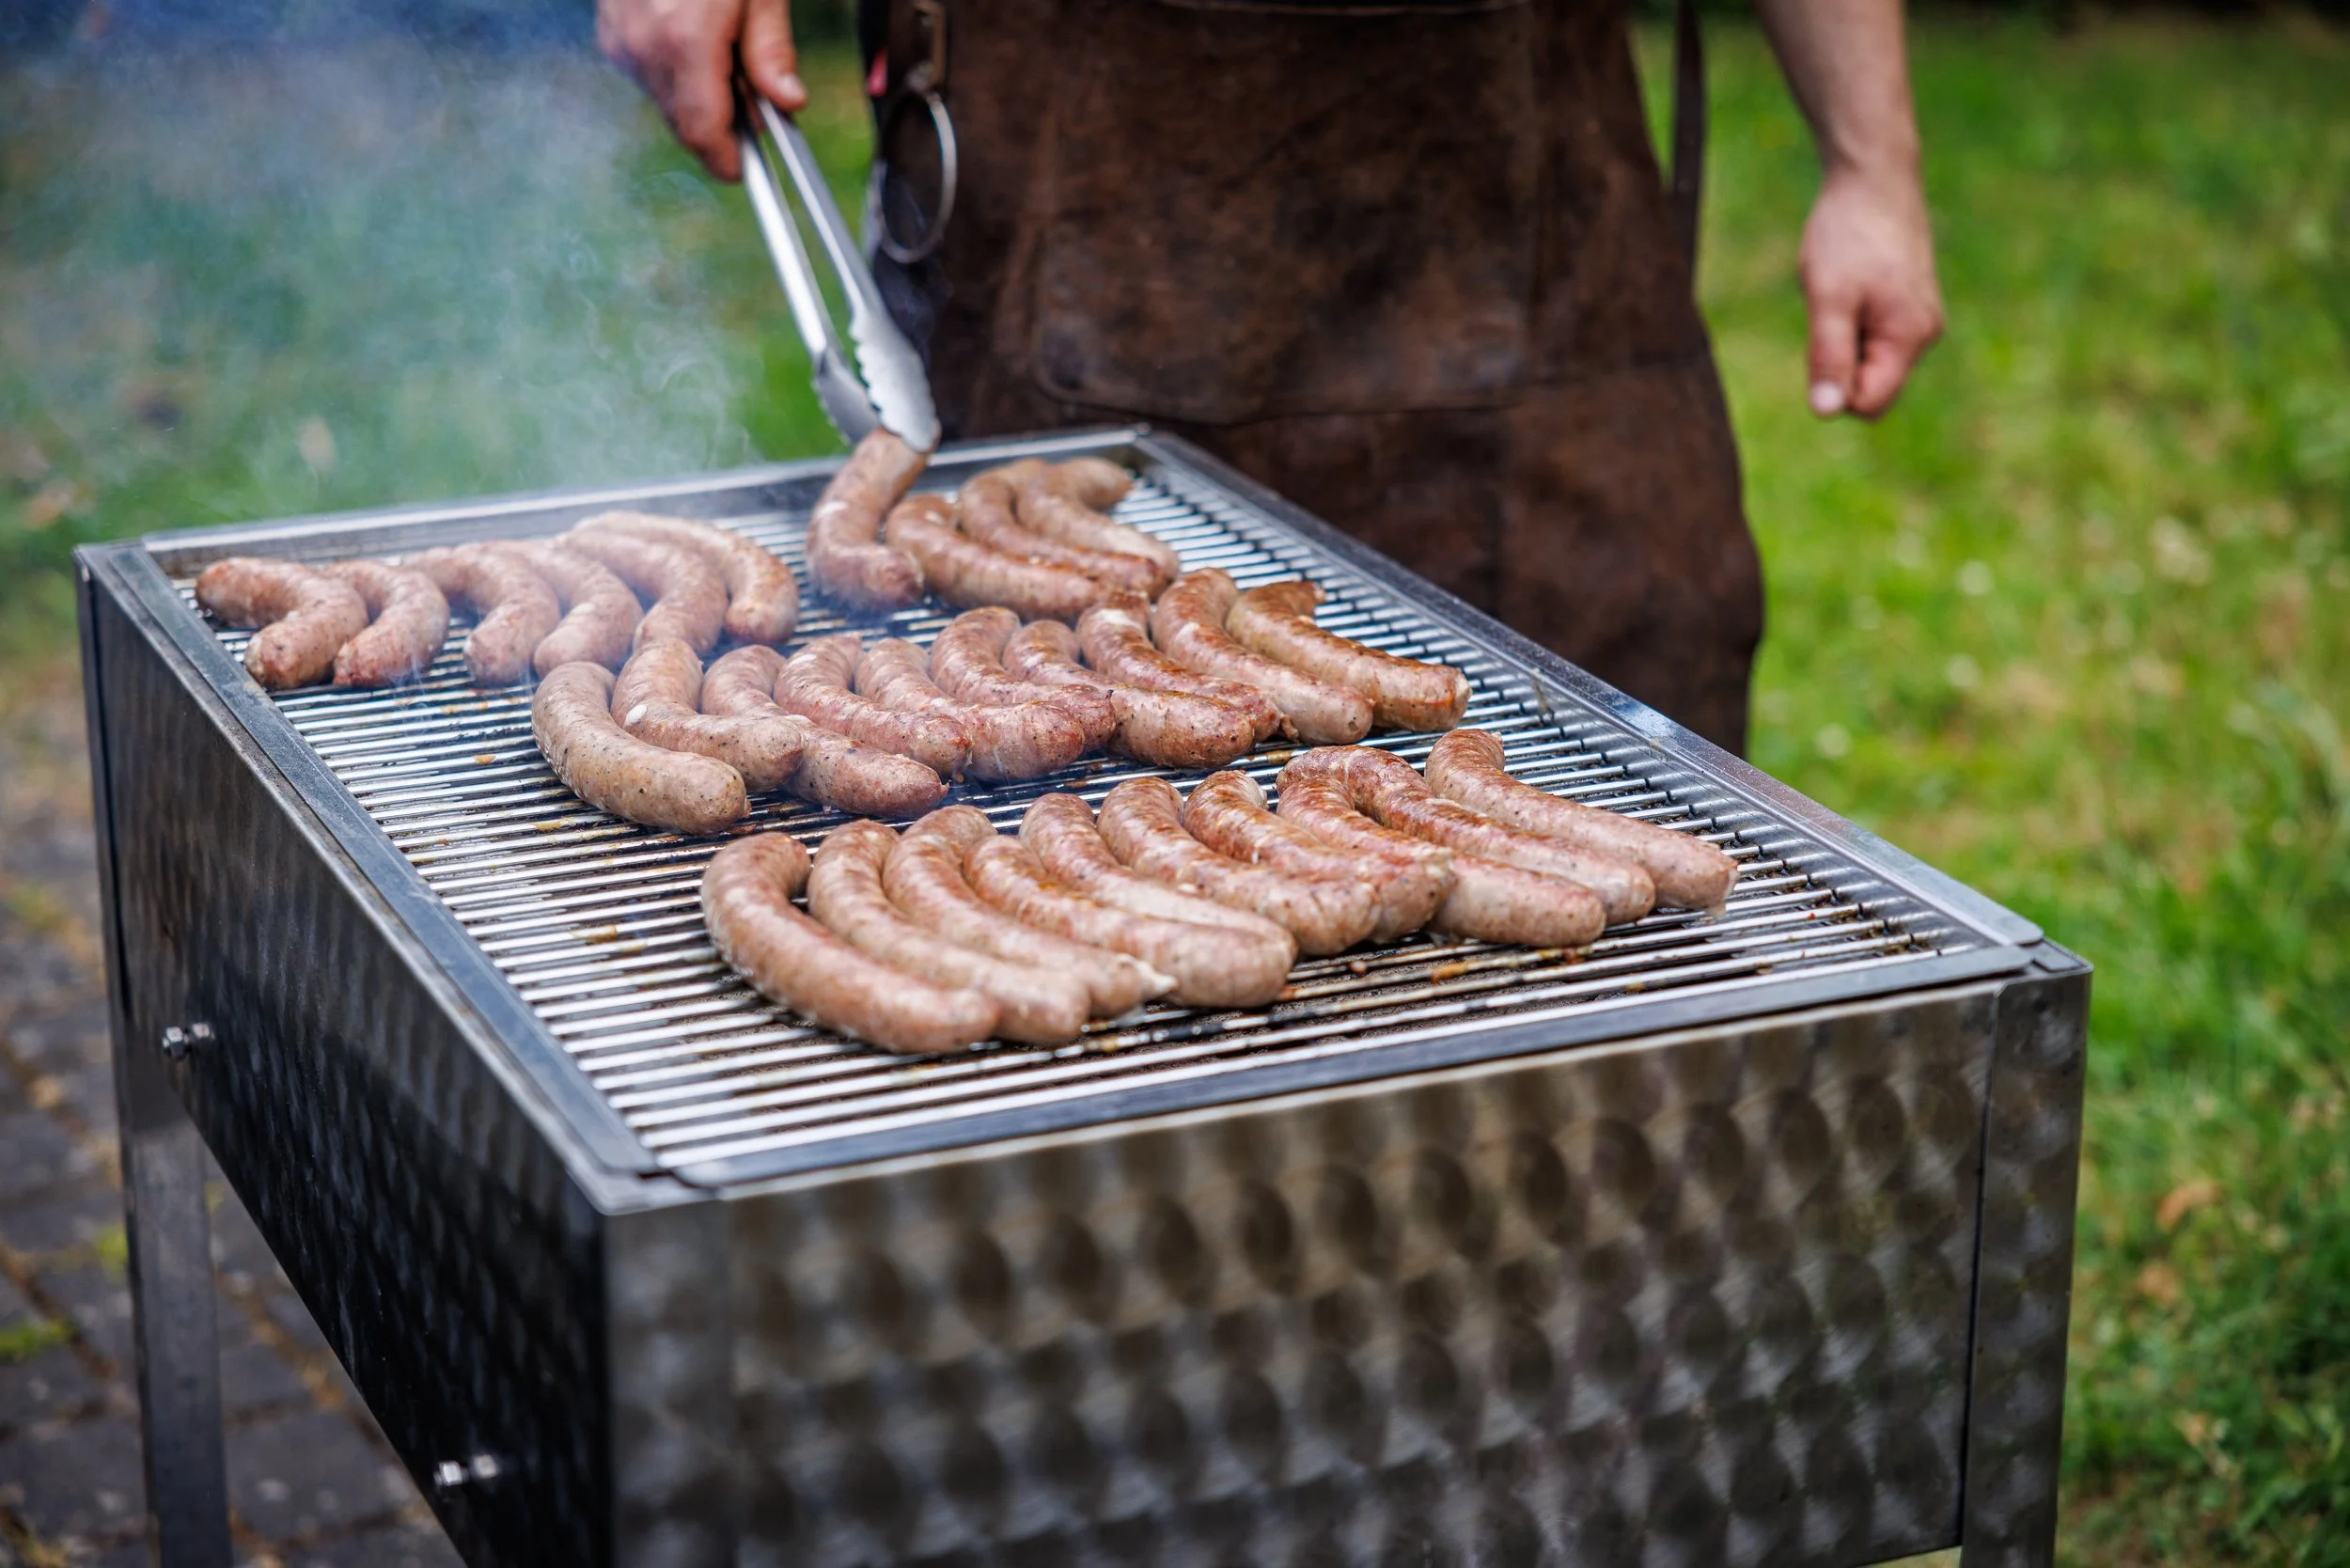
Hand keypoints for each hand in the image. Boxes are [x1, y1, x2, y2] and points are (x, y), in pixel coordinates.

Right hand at [597, 0, 805, 180]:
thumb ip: (771, 49)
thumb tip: (788, 102)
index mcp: (686, 42)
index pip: (702, 133)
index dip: (726, 161)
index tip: (744, 170)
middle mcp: (644, 47)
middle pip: (683, 124)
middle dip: (720, 126)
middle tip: (755, 102)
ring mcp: (620, 40)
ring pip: (665, 101)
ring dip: (698, 97)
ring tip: (725, 54)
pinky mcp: (610, 32)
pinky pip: (647, 74)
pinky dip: (676, 72)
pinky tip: (696, 40)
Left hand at [1799, 161, 1943, 419]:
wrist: (1874, 177)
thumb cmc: (1848, 235)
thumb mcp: (1828, 299)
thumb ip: (1829, 356)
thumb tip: (1826, 412)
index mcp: (1910, 339)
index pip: (1868, 404)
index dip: (1835, 387)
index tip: (1824, 339)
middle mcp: (1924, 334)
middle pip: (1870, 386)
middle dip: (1839, 361)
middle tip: (1831, 310)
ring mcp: (1919, 319)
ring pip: (1868, 360)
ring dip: (1843, 338)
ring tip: (1842, 291)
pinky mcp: (1908, 304)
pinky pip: (1872, 337)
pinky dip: (1851, 321)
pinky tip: (1849, 285)